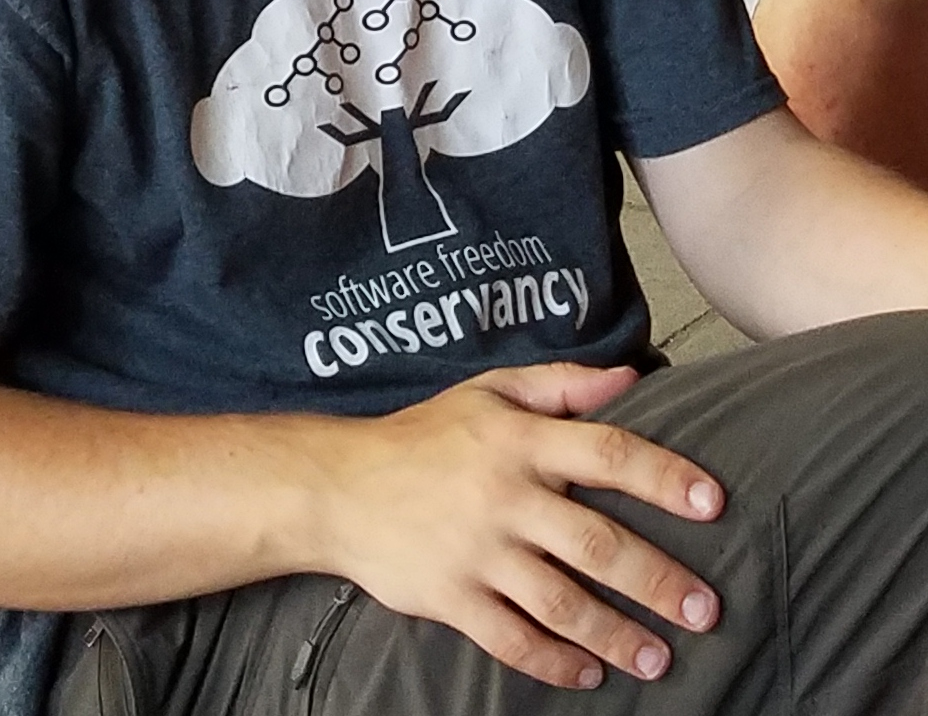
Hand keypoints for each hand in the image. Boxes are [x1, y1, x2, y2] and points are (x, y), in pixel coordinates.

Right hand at [324, 363, 722, 690]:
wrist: (338, 484)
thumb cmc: (425, 434)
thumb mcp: (489, 391)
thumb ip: (562, 384)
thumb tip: (631, 377)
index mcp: (518, 438)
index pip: (607, 452)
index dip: (663, 476)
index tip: (712, 502)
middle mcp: (504, 495)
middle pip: (595, 542)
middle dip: (657, 580)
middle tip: (706, 610)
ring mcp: (476, 552)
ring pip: (561, 602)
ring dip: (617, 635)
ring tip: (659, 658)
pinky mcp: (450, 598)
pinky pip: (511, 640)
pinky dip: (554, 663)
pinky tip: (588, 674)